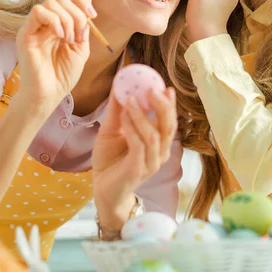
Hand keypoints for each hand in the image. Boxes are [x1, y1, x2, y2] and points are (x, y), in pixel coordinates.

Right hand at [15, 0, 95, 111]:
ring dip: (67, 19)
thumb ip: (84, 27)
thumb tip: (88, 2)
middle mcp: (45, 23)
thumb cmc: (63, 76)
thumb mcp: (81, 48)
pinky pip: (37, 12)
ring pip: (50, 3)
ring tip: (69, 40)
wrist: (50, 94)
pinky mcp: (26, 34)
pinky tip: (60, 36)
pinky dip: (54, 20)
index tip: (93, 16)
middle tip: (80, 36)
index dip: (81, 1)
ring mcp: (35, 28)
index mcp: (58, 25)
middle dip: (77, 13)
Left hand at [91, 87, 176, 230]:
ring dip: (142, 116)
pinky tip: (124, 116)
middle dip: (163, 107)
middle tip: (151, 89)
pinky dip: (132, 129)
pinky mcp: (138, 171)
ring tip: (130, 99)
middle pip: (168, 127)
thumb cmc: (110, 158)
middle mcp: (159, 152)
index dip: (169, 103)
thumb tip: (119, 84)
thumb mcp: (112, 128)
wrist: (102, 187)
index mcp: (158, 141)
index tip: (165, 86)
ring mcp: (151, 163)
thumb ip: (118, 109)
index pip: (169, 120)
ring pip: (153, 136)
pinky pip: (139, 147)